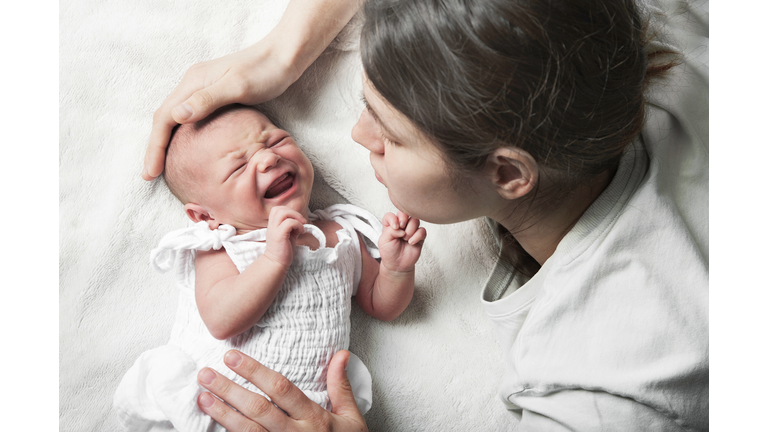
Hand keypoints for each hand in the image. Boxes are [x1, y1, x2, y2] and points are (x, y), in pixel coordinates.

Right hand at [143, 40, 299, 180]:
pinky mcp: (215, 94)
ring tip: (162, 166)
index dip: (155, 146)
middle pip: (165, 118)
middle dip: (156, 147)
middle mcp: (192, 83)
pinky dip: (182, 135)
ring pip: (175, 118)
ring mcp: (203, 88)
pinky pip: (190, 117)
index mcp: (193, 82)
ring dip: (166, 141)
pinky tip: (187, 149)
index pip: (164, 117)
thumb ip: (207, 100)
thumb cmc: (265, 71)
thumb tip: (177, 115)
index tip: (150, 172)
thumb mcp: (237, 87)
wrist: (284, 56)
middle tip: (150, 175)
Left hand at [197, 350, 367, 431]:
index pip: (280, 388)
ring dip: (222, 413)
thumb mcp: (351, 418)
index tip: (233, 357)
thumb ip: (341, 387)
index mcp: (313, 418)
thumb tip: (341, 354)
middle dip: (229, 389)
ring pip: (247, 431)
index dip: (254, 371)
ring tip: (202, 396)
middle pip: (258, 408)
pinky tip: (212, 426)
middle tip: (206, 373)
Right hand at [263, 207, 306, 267]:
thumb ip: (291, 225)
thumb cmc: (283, 250)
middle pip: (279, 209)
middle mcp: (271, 225)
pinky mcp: (279, 235)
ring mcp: (274, 230)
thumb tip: (301, 220)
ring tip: (301, 225)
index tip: (297, 220)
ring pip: (283, 213)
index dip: (289, 211)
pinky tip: (301, 232)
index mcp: (273, 224)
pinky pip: (289, 223)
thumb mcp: (288, 234)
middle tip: (301, 221)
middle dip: (293, 212)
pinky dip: (298, 225)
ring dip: (296, 217)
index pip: (277, 209)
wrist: (276, 263)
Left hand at [378, 211, 426, 272]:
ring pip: (415, 220)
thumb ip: (390, 230)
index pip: (391, 214)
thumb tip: (402, 228)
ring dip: (410, 229)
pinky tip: (411, 243)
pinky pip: (422, 230)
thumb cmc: (389, 252)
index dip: (393, 218)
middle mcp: (401, 225)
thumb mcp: (384, 240)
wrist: (397, 265)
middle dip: (404, 219)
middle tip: (401, 228)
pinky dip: (417, 236)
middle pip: (405, 213)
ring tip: (405, 239)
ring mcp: (411, 230)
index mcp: (390, 224)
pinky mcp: (419, 237)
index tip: (394, 227)